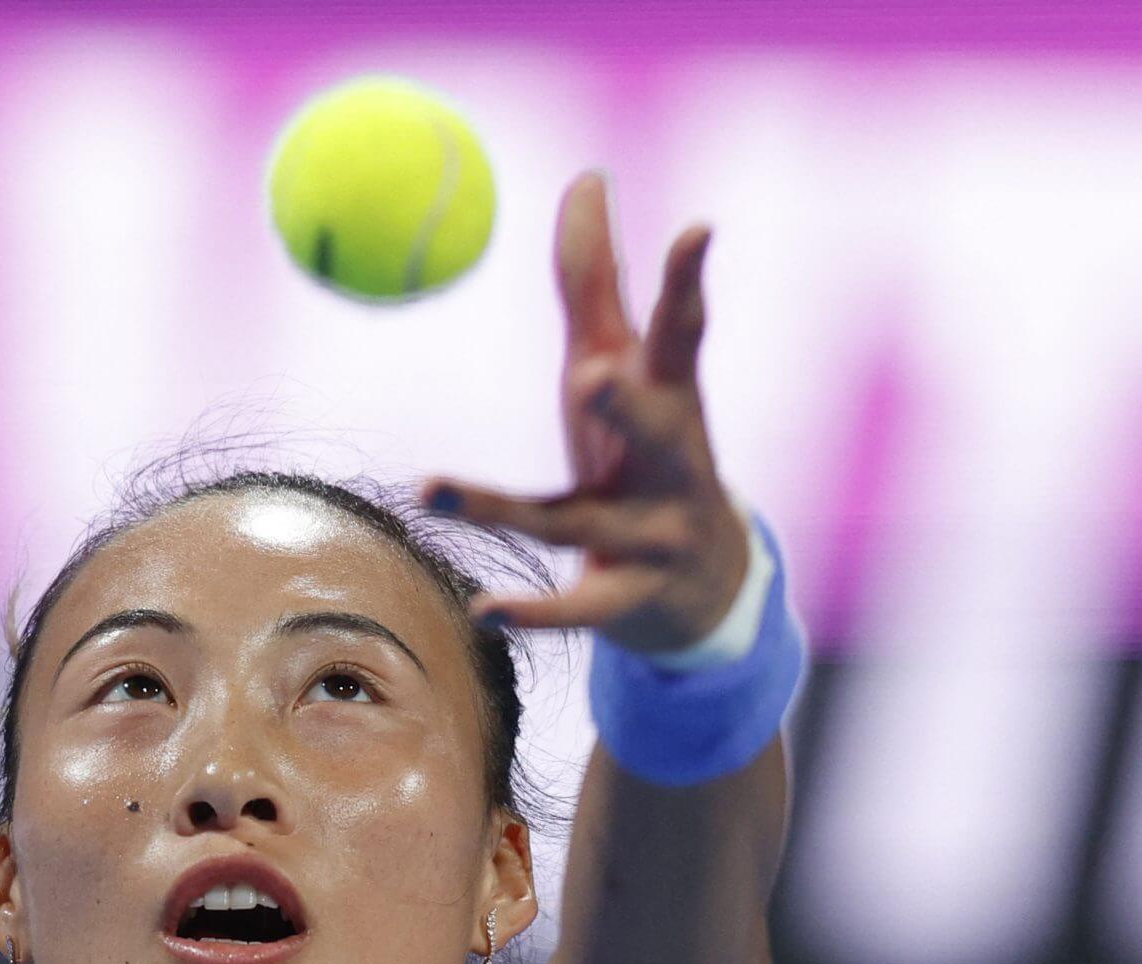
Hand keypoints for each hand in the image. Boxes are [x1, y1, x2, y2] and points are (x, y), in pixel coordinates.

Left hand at [420, 169, 750, 654]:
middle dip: (627, 405)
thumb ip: (597, 280)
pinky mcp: (631, 597)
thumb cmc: (648, 454)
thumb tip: (587, 175)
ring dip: (499, 508)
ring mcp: (656, 536)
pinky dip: (533, 611)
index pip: (683, 333)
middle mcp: (674, 464)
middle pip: (655, 428)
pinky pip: (577, 607)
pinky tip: (483, 610)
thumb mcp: (624, 369)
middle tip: (592, 373)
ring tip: (429, 489)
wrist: (711, 588)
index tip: (698, 230)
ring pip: (574, 522)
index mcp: (672, 400)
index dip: (689, 282)